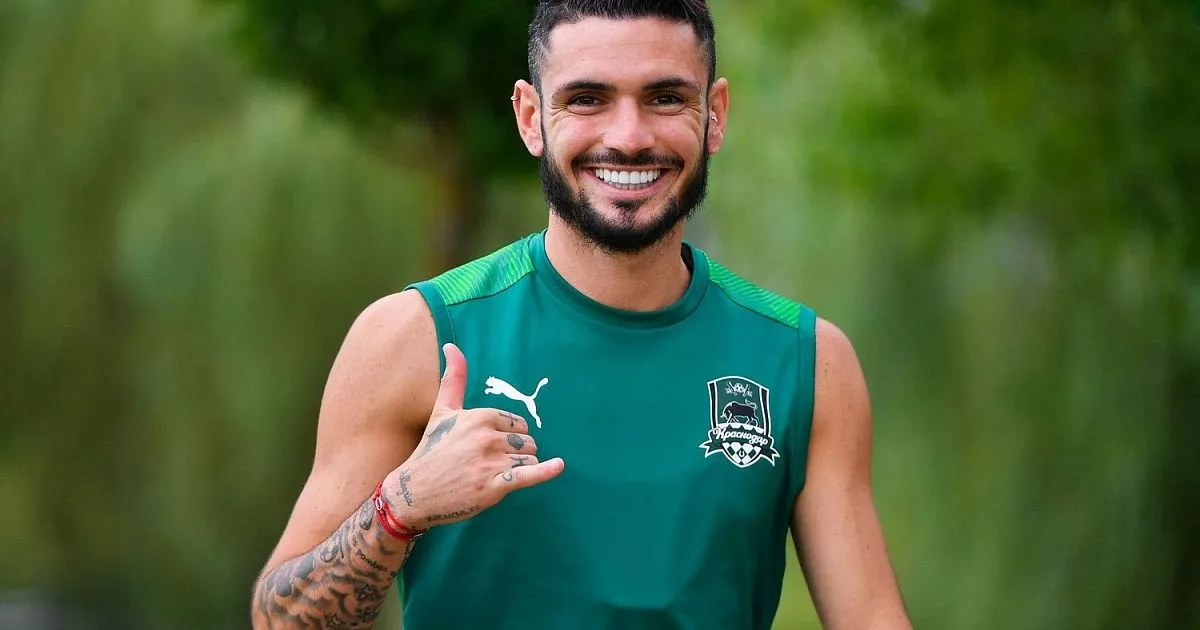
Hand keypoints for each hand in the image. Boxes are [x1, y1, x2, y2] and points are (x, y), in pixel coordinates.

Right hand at [381, 343, 564, 528]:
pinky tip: (558, 465)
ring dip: (520, 466)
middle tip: (491, 462)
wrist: (414, 492)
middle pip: (526, 441)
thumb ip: (454, 378)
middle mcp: (486, 438)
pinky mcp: (494, 487)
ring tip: (496, 474)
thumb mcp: (442, 411)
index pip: (517, 423)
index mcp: (479, 417)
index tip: (490, 444)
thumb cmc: (431, 450)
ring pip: (529, 458)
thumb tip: (452, 346)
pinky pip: (528, 475)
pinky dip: (545, 471)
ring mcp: (491, 463)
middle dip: (517, 451)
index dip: (510, 435)